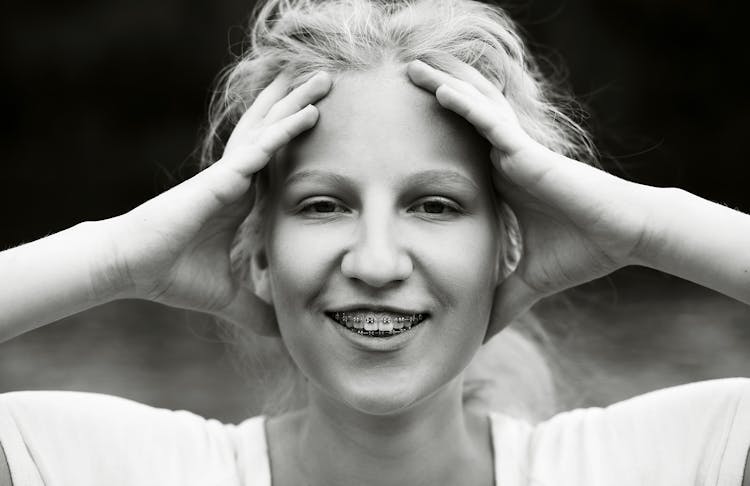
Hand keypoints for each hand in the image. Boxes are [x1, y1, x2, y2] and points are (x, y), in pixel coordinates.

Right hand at [99, 70, 332, 333]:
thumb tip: (281, 332)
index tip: (329, 127)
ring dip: (299, 104)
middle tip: (332, 82)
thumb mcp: (228, 296)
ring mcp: (230, 175)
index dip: (301, 141)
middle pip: (277, 133)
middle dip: (302, 106)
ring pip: (271, 130)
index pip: (280, 163)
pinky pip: (259, 150)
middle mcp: (238, 180)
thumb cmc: (172, 276)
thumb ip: (256, 309)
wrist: (133, 268)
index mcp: (243, 200)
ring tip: (325, 79)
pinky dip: (284, 132)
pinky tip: (308, 113)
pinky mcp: (221, 179)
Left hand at [407, 59, 657, 338]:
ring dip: (440, 87)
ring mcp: (515, 152)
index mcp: (500, 183)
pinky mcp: (529, 152)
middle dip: (429, 99)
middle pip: (459, 121)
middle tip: (392, 85)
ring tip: (408, 69)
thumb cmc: (582, 252)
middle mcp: (504, 160)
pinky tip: (439, 91)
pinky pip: (491, 123)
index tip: (391, 136)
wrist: (625, 237)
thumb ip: (501, 302)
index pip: (455, 155)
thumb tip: (479, 339)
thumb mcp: (526, 281)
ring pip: (472, 110)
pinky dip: (465, 107)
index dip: (426, 141)